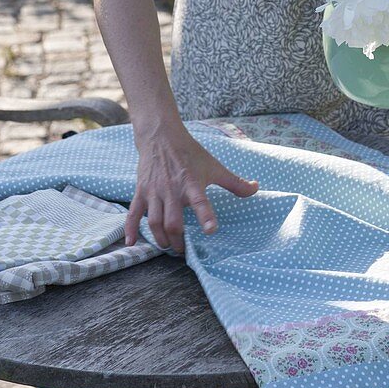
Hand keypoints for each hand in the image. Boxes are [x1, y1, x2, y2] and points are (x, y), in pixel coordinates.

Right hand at [124, 130, 258, 253]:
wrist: (161, 136)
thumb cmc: (190, 153)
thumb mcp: (214, 166)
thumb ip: (234, 182)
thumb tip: (256, 188)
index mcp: (191, 183)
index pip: (200, 202)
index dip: (206, 216)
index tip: (211, 230)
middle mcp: (172, 190)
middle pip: (172, 222)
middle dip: (177, 241)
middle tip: (183, 251)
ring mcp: (154, 192)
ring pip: (154, 222)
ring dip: (160, 239)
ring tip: (168, 247)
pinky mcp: (141, 191)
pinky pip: (134, 214)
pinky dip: (131, 230)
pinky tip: (131, 244)